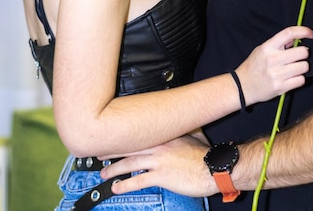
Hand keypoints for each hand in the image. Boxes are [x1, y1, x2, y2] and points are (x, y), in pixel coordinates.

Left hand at [100, 136, 214, 197]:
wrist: (214, 168)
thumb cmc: (205, 153)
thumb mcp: (195, 134)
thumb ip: (184, 129)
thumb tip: (184, 123)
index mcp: (165, 134)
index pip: (139, 132)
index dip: (124, 135)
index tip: (113, 135)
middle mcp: (159, 145)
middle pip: (129, 146)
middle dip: (112, 150)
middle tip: (98, 153)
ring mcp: (159, 160)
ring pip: (130, 163)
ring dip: (114, 169)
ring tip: (104, 173)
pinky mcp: (161, 176)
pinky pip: (138, 181)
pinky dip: (125, 185)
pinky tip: (116, 188)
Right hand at [236, 25, 312, 106]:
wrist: (243, 86)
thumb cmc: (254, 66)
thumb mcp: (262, 50)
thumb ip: (279, 44)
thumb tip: (297, 38)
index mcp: (268, 47)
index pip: (289, 33)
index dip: (303, 31)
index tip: (311, 33)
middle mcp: (272, 59)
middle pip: (302, 52)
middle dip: (303, 54)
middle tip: (297, 57)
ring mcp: (277, 74)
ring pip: (304, 67)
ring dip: (301, 67)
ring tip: (293, 68)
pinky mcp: (280, 87)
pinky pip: (301, 80)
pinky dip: (299, 79)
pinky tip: (291, 78)